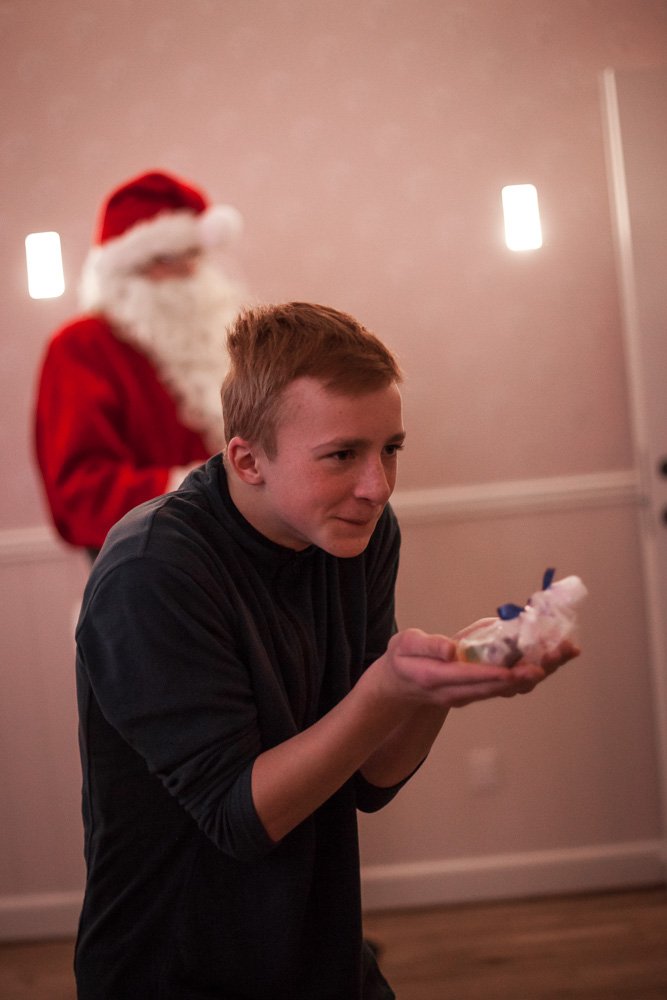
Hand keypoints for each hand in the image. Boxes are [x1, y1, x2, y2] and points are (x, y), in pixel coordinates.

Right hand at [374, 627, 580, 709]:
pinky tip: (552, 655)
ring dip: (540, 671)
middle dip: (530, 672)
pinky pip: (510, 684)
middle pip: (499, 686)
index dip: (494, 674)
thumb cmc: (404, 659)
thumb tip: (451, 649)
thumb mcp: (404, 645)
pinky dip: (533, 671)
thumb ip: (427, 646)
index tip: (516, 669)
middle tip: (556, 656)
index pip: (469, 678)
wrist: (402, 685)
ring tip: (564, 652)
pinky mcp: (483, 690)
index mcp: (438, 679)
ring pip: (510, 687)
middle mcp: (460, 692)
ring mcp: (473, 694)